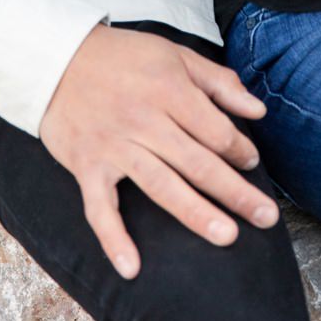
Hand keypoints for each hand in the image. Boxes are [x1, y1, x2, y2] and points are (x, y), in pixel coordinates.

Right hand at [38, 25, 276, 279]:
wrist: (53, 57)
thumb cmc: (119, 56)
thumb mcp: (172, 54)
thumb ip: (217, 81)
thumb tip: (257, 112)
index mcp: (168, 89)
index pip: (216, 130)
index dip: (239, 149)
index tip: (249, 162)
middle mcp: (143, 120)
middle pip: (198, 163)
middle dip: (236, 192)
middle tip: (266, 216)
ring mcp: (113, 145)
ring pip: (161, 185)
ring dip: (195, 213)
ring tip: (227, 236)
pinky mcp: (86, 165)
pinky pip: (99, 206)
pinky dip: (113, 237)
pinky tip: (131, 267)